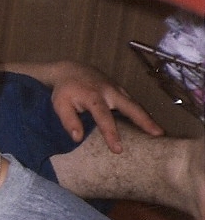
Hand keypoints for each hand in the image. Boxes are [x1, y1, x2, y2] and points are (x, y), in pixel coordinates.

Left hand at [48, 61, 162, 151]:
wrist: (70, 69)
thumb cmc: (65, 90)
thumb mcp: (60, 105)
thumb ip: (69, 121)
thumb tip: (77, 138)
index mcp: (94, 97)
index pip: (104, 117)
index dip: (111, 133)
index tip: (118, 149)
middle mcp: (110, 92)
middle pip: (131, 106)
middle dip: (145, 120)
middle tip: (158, 134)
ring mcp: (117, 89)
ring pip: (135, 104)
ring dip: (147, 117)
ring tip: (158, 132)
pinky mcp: (120, 89)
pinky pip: (132, 102)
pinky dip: (141, 112)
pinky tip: (148, 123)